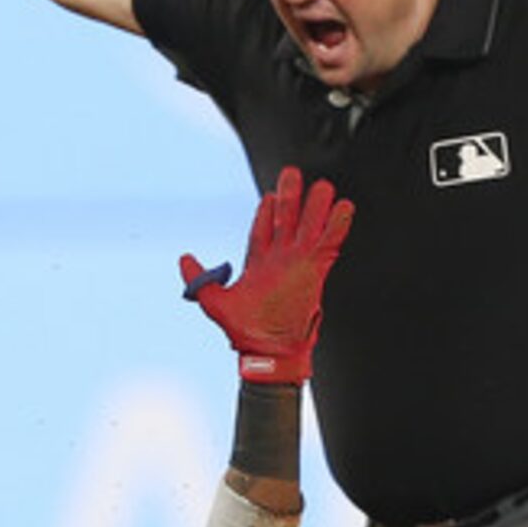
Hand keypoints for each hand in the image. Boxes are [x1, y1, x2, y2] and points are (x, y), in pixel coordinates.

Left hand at [179, 168, 353, 384]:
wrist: (268, 353)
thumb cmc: (244, 332)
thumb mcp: (213, 303)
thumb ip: (199, 279)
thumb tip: (184, 257)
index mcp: (258, 265)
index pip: (262, 231)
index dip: (265, 212)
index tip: (269, 194)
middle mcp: (280, 261)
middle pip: (287, 221)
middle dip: (290, 198)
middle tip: (292, 173)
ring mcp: (299, 265)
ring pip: (309, 228)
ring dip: (316, 207)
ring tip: (322, 185)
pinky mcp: (316, 272)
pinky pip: (329, 244)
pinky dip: (336, 226)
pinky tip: (343, 207)